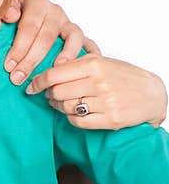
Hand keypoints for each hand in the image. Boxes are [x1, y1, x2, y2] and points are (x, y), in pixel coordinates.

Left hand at [2, 0, 99, 85]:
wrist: (22, 11)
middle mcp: (55, 12)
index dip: (19, 47)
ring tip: (55, 70)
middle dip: (31, 59)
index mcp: (37, 3)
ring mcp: (68, 24)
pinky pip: (88, 44)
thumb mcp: (3, 7)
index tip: (9, 66)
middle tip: (18, 77)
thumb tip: (12, 16)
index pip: (29, 26)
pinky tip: (81, 68)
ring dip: (64, 55)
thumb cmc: (11, 13)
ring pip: (72, 38)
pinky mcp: (78, 36)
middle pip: (46, 36)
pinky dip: (88, 54)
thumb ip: (5, 8)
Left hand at [26, 54, 167, 128]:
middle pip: (57, 92)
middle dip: (49, 95)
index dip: (38, 82)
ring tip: (63, 103)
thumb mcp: (101, 62)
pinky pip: (78, 121)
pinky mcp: (110, 119)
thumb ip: (75, 64)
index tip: (31, 87)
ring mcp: (105, 102)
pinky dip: (72, 118)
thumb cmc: (122, 76)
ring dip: (59, 107)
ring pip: (66, 107)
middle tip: (51, 95)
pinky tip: (76, 112)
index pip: (54, 74)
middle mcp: (99, 82)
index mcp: (94, 65)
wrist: (152, 94)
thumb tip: (46, 68)